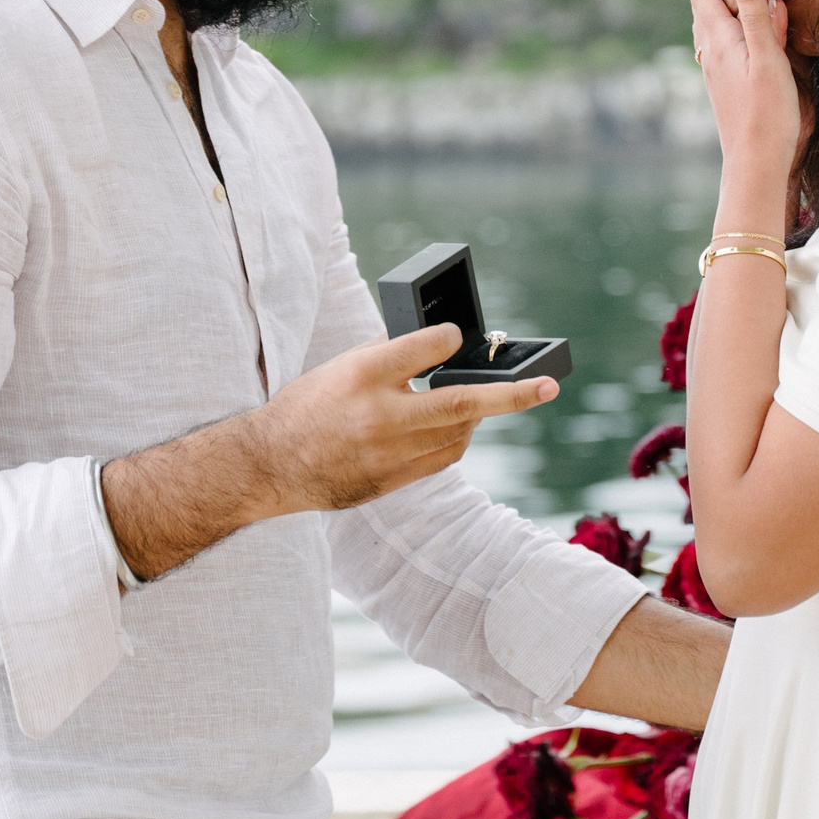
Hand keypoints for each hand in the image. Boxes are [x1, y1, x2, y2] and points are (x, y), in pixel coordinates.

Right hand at [247, 325, 559, 516]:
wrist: (271, 464)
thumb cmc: (308, 405)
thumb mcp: (341, 365)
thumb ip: (392, 353)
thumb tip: (440, 341)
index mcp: (362, 376)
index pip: (423, 350)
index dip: (449, 340)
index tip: (461, 336)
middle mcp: (378, 416)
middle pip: (458, 403)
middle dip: (510, 396)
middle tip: (548, 386)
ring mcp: (386, 455)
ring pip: (456, 436)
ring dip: (479, 417)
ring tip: (484, 401)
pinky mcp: (389, 481)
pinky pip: (439, 460)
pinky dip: (455, 440)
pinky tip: (458, 427)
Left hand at [689, 0, 801, 207]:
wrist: (756, 164)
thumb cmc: (765, 112)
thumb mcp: (765, 56)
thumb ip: (753, 12)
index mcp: (719, 40)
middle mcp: (714, 50)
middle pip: (708, 1)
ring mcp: (721, 67)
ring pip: (718, 20)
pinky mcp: (732, 81)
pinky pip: (731, 38)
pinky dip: (737, 16)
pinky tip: (750, 17)